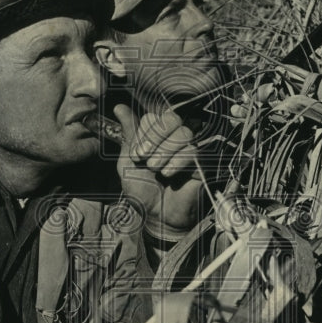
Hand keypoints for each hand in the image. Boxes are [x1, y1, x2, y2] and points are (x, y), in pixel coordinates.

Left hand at [114, 104, 202, 235]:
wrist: (156, 215)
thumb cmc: (142, 191)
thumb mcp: (127, 161)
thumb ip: (127, 134)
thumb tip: (119, 107)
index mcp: (156, 136)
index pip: (153, 117)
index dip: (144, 133)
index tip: (136, 154)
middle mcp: (173, 139)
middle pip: (171, 118)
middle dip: (154, 137)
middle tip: (143, 158)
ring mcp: (189, 149)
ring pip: (184, 133)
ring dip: (165, 152)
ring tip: (156, 170)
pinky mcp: (202, 162)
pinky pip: (193, 151)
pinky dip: (177, 162)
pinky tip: (168, 174)